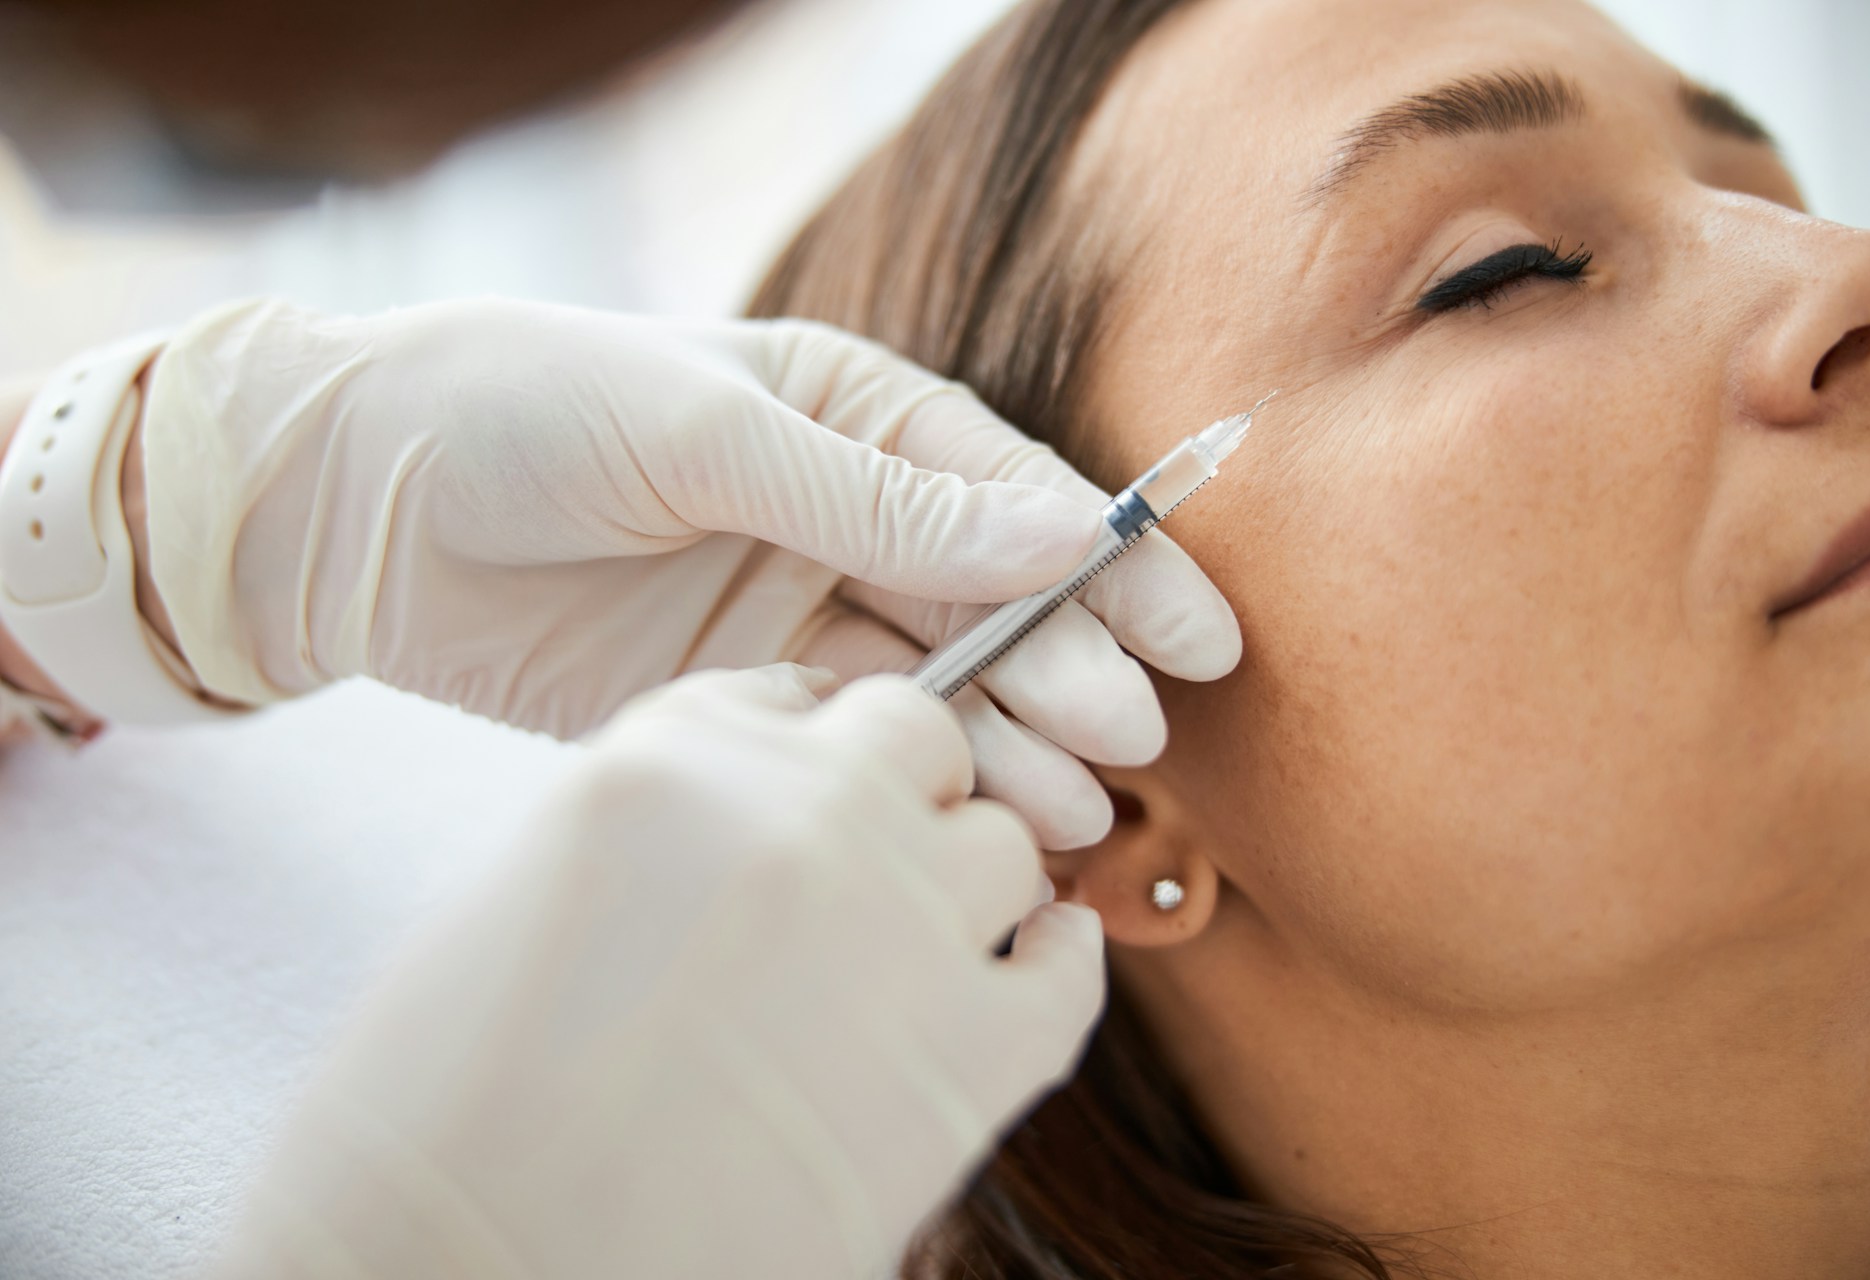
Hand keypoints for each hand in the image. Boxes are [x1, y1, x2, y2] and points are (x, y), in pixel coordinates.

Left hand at [136, 298, 1239, 846]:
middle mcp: (845, 518)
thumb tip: (1050, 536)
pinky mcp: (744, 698)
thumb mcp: (707, 431)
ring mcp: (797, 613)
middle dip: (1072, 666)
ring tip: (1077, 808)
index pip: (1013, 492)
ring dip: (1014, 741)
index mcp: (854, 414)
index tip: (1196, 633)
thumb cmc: (526, 409)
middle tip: (1135, 735)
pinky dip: (923, 777)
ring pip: (941, 685)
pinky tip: (981, 818)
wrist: (352, 504)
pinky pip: (858, 741)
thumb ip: (875, 497)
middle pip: (995, 601)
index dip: (1112, 564)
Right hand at [213, 666, 1104, 1279]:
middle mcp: (801, 809)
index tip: (816, 799)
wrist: (467, 1278)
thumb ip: (660, 828)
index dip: (815, 755)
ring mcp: (898, 922)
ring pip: (1004, 845)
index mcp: (671, 756)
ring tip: (919, 954)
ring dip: (970, 890)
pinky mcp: (971, 1056)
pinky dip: (1058, 964)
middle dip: (906, 793)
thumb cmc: (445, 1116)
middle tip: (872, 874)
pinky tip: (1031, 974)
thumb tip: (741, 837)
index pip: (798, 697)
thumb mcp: (523, 896)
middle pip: (917, 741)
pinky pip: (1068, 968)